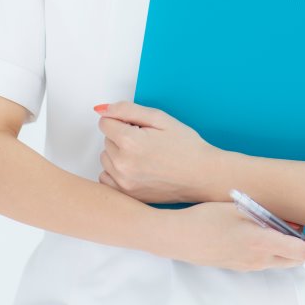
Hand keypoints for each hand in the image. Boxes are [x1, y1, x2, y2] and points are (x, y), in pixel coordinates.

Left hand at [95, 101, 219, 202]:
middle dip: (121, 137)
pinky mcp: (128, 195)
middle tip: (147, 142)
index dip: (122, 121)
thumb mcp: (159, 118)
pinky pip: (106, 178)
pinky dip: (116, 172)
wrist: (203, 176)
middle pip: (106, 140)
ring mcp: (124, 182)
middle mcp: (123, 164)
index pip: (105, 123)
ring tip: (144, 156)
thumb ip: (127, 110)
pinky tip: (136, 170)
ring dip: (118, 154)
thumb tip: (101, 110)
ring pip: (106, 158)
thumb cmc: (186, 146)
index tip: (138, 127)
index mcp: (130, 142)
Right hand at [154, 202, 304, 270]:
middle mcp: (258, 260)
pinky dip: (276, 249)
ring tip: (288, 225)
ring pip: (282, 262)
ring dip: (292, 247)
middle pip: (297, 260)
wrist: (177, 237)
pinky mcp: (239, 266)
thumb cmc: (205, 218)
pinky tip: (267, 232)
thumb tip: (287, 219)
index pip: (304, 251)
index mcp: (261, 243)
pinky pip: (267, 261)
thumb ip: (266, 215)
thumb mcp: (239, 208)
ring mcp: (248, 266)